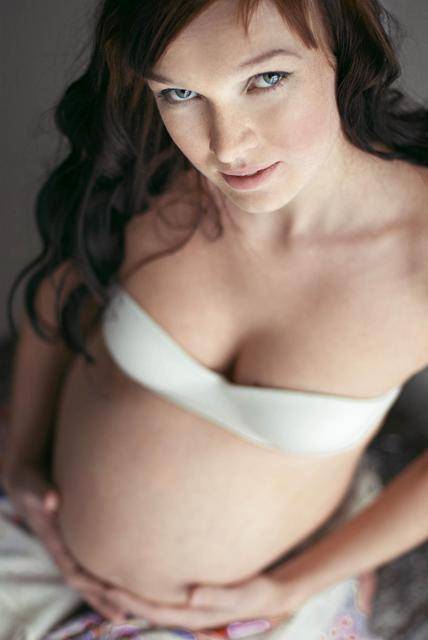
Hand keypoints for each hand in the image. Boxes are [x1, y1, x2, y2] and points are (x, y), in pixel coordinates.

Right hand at [2, 461, 125, 621]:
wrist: (27, 482)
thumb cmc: (34, 484)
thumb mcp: (35, 486)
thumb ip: (42, 492)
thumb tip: (51, 500)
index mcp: (53, 540)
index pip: (71, 568)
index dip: (90, 581)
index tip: (110, 592)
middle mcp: (61, 550)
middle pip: (81, 582)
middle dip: (100, 599)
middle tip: (123, 616)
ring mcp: (68, 549)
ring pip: (86, 579)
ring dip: (104, 597)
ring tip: (125, 616)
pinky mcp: (76, 543)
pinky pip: (89, 568)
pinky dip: (103, 582)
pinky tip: (121, 590)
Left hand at [106, 572, 295, 632]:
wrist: (276, 598)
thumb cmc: (262, 594)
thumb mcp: (248, 594)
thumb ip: (221, 596)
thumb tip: (191, 595)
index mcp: (196, 617)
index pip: (155, 611)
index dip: (132, 601)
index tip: (109, 587)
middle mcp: (188, 616)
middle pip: (147, 610)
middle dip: (123, 598)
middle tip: (96, 579)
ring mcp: (191, 608)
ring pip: (153, 604)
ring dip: (132, 594)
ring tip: (108, 576)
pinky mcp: (194, 599)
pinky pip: (165, 596)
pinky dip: (148, 588)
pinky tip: (138, 574)